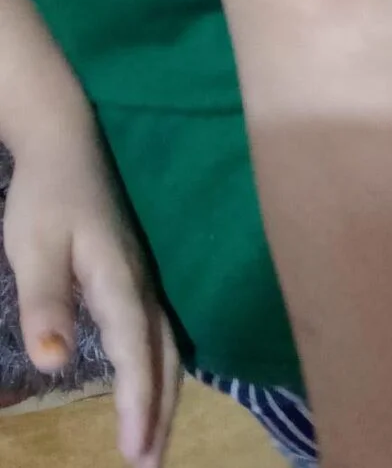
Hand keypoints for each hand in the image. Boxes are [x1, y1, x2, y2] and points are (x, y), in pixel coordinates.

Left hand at [2, 131, 179, 467]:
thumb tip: (55, 364)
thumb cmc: (47, 197)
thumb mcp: (32, 246)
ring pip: (166, 344)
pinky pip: (158, 332)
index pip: (136, 348)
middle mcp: (142, 284)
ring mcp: (144, 280)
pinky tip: (153, 385)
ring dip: (164, 394)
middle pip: (163, 354)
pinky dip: (159, 368)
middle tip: (150, 464)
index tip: (133, 452)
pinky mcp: (137, 277)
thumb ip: (46, 302)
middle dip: (160, 410)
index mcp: (119, 279)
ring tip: (154, 439)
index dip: (137, 399)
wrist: (68, 149)